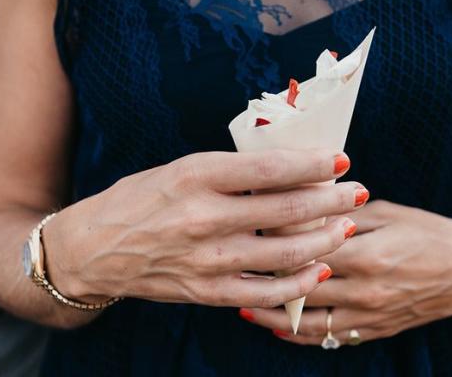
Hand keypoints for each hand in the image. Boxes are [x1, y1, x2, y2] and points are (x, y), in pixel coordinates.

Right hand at [44, 149, 366, 308]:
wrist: (93, 249)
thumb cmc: (141, 200)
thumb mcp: (181, 168)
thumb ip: (231, 170)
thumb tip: (291, 164)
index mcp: (196, 176)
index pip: (270, 168)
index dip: (313, 164)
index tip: (341, 159)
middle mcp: (203, 217)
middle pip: (286, 210)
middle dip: (331, 200)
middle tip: (358, 192)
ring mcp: (206, 259)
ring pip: (284, 254)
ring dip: (325, 240)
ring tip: (347, 227)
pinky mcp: (206, 291)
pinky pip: (266, 292)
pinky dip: (298, 282)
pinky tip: (320, 268)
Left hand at [239, 200, 451, 343]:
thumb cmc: (429, 231)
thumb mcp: (386, 213)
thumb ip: (343, 215)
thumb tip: (300, 206)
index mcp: (368, 255)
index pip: (308, 251)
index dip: (274, 243)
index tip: (249, 230)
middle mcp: (367, 291)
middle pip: (301, 290)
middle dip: (265, 279)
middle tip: (234, 266)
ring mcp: (372, 316)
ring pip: (310, 323)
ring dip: (274, 315)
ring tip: (245, 303)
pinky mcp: (378, 330)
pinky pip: (330, 339)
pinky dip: (301, 335)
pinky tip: (279, 326)